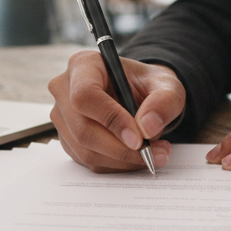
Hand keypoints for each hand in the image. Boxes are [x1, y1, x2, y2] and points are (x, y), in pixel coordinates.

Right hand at [48, 51, 184, 172]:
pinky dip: (116, 165)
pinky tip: (137, 156)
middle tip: (154, 153)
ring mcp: (62, 117)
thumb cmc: (148, 85)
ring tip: (154, 154)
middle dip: (122, 149)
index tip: (139, 139)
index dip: (111, 120)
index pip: (85, 95)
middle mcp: (64, 90)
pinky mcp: (68, 139)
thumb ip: (164, 101)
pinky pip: (88, 161)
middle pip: (83, 130)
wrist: (140, 95)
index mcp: (83, 65)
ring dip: (122, 161)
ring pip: (85, 151)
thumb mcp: (167, 85)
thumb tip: (148, 128)